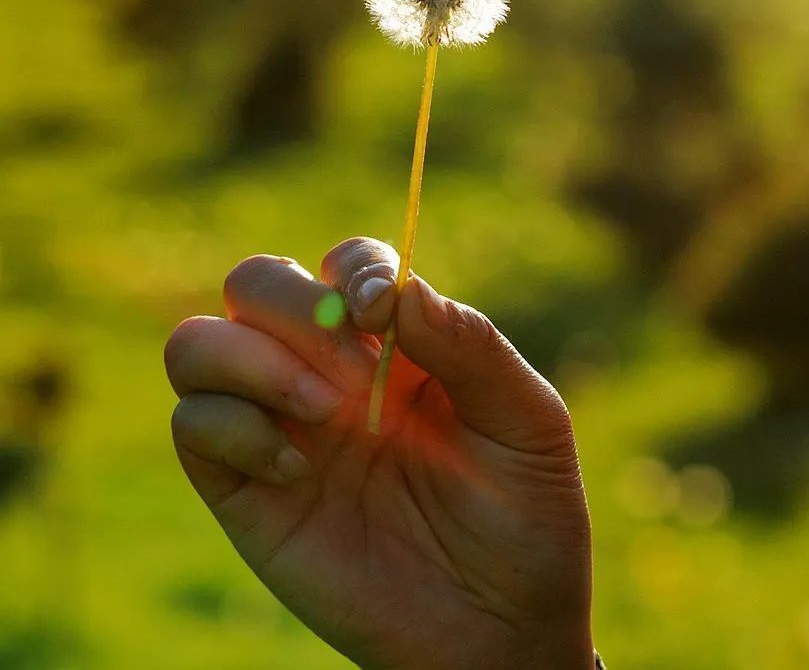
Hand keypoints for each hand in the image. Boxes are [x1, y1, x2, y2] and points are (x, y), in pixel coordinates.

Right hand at [163, 239, 595, 669]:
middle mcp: (323, 370)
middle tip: (358, 374)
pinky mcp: (244, 492)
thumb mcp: (527, 422)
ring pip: (197, 343)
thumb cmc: (527, 518)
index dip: (352, 268)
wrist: (500, 635)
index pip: (344, 264)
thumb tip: (398, 291)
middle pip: (256, 281)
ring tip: (323, 413)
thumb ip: (469, 345)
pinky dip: (232, 428)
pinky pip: (191, 425)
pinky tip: (297, 472)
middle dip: (295, 309)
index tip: (377, 312)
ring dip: (251, 360)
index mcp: (393, 341)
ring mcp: (277, 427)